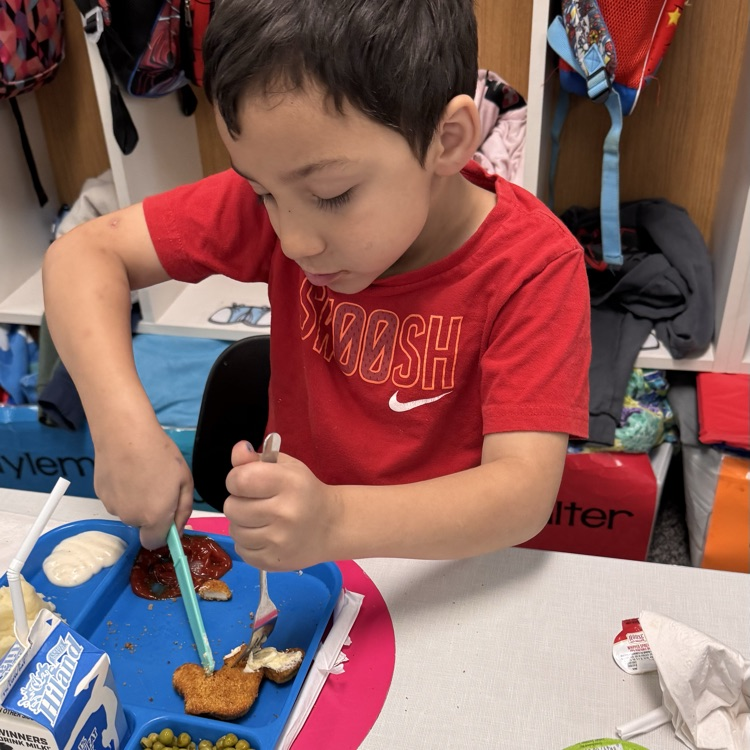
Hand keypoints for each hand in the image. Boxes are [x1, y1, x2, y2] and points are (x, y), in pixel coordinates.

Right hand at [93, 421, 193, 548]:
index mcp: (154, 518)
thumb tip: (177, 530)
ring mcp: (112, 507)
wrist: (125, 434)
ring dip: (135, 500)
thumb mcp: (185, 480)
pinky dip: (122, 490)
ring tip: (140, 473)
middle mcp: (131, 518)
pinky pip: (116, 499)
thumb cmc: (161, 455)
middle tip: (156, 484)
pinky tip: (125, 470)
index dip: (162, 533)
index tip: (167, 516)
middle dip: (151, 511)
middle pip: (142, 524)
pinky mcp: (99, 495)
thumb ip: (183, 510)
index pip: (154, 543)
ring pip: (128, 511)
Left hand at [224, 441, 339, 570]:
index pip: (239, 480)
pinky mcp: (273, 562)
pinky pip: (241, 550)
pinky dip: (248, 542)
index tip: (247, 482)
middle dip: (238, 502)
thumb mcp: (286, 467)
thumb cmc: (305, 491)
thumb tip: (238, 450)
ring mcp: (278, 541)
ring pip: (234, 530)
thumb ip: (256, 459)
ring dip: (242, 523)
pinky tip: (264, 535)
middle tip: (256, 502)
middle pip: (232, 507)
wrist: (331, 526)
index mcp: (288, 483)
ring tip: (260, 519)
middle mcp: (284, 513)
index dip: (236, 479)